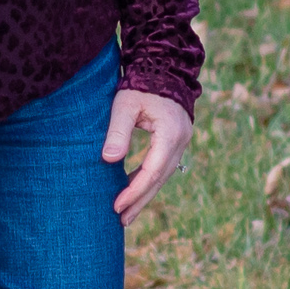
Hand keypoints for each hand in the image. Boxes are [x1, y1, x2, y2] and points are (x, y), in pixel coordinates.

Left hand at [102, 87, 193, 227]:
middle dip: (140, 200)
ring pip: (163, 176)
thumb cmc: (141, 84)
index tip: (116, 205)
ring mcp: (181, 142)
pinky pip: (162, 167)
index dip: (134, 190)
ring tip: (126, 215)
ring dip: (145, 195)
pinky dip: (148, 181)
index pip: (152, 170)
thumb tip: (109, 160)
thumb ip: (117, 131)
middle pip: (160, 179)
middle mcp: (180, 141)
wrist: (162, 68)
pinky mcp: (175, 142)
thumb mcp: (124, 104)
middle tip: (121, 220)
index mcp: (170, 133)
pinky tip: (133, 192)